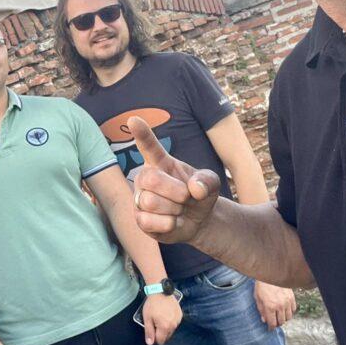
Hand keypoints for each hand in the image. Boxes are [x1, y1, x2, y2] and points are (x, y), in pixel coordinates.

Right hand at [129, 116, 220, 243]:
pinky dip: (168, 224)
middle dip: (175, 191)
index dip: (142, 133)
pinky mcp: (140, 220)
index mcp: (160, 162)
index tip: (134, 120)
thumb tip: (195, 189)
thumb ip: (207, 180)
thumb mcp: (211, 183)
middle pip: (151, 178)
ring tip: (178, 210)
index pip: (149, 145)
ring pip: (150, 202)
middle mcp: (145, 177)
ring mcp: (140, 198)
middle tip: (185, 197)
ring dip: (173, 209)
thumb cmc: (199, 194)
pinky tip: (172, 222)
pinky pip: (149, 222)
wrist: (199, 220)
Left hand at [141, 293, 182, 344]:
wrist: (160, 291)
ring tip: (160, 317)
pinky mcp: (180, 315)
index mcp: (165, 327)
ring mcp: (178, 320)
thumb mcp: (147, 318)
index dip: (155, 337)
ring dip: (166, 327)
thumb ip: (149, 332)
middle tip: (155, 322)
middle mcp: (173, 325)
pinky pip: (175, 323)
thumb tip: (150, 343)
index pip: (160, 340)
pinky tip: (166, 314)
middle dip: (160, 332)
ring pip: (171, 329)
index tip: (152, 329)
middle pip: (166, 336)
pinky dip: (171, 321)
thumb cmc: (152, 304)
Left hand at [254, 281, 295, 329]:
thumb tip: (264, 320)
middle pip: (281, 322)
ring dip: (284, 318)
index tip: (270, 328)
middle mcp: (279, 306)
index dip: (271, 328)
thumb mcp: (257, 298)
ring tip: (279, 316)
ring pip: (288, 317)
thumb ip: (261, 310)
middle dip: (277, 324)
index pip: (272, 323)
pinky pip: (293, 310)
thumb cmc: (262, 285)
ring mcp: (287, 302)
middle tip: (274, 322)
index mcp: (269, 307)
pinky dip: (289, 312)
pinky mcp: (292, 298)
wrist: (270, 274)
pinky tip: (284, 310)